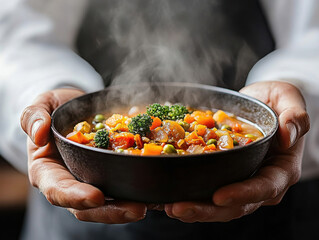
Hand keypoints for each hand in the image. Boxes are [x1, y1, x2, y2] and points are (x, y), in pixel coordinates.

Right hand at [21, 88, 146, 223]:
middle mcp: (71, 182)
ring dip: (129, 206)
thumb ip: (33, 116)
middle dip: (112, 211)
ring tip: (150, 204)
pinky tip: (157, 189)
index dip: (75, 196)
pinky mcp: (111, 173)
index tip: (96, 196)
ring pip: (109, 202)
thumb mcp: (41, 106)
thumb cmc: (57, 109)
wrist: (78, 108)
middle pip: (88, 206)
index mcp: (48, 171)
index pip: (58, 190)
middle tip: (137, 209)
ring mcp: (93, 180)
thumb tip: (38, 134)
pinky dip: (139, 189)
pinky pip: (124, 184)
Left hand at [165, 81, 309, 222]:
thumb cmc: (277, 101)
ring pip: (220, 205)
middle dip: (208, 209)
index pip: (264, 188)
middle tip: (179, 207)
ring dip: (195, 208)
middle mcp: (261, 181)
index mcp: (281, 169)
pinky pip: (209, 190)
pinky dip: (191, 196)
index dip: (242, 194)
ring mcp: (242, 181)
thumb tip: (287, 137)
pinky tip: (170, 197)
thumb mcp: (289, 100)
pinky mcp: (226, 176)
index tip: (218, 196)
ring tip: (170, 207)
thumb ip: (294, 118)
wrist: (261, 103)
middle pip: (237, 205)